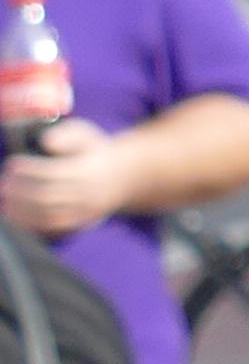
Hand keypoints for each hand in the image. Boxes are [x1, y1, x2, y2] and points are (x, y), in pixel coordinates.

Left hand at [0, 124, 120, 236]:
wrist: (121, 178)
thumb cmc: (92, 151)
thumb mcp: (85, 135)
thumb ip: (66, 135)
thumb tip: (46, 141)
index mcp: (88, 170)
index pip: (53, 172)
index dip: (29, 169)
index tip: (12, 163)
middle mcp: (88, 193)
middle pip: (47, 196)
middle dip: (21, 191)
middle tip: (4, 183)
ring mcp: (85, 211)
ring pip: (48, 216)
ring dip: (22, 210)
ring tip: (4, 201)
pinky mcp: (80, 224)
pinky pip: (52, 229)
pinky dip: (30, 224)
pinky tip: (14, 216)